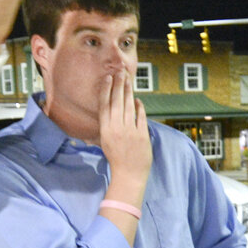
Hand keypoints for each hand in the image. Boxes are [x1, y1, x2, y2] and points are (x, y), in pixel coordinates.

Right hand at [99, 72, 151, 190]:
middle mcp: (117, 129)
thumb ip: (107, 127)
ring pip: (129, 106)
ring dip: (129, 92)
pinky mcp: (142, 135)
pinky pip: (141, 117)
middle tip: (120, 72)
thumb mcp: (105, 142)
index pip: (105, 106)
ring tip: (128, 81)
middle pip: (117, 102)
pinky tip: (138, 100)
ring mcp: (130, 131)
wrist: (129, 175)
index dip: (106, 90)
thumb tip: (108, 111)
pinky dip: (140, 107)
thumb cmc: (117, 160)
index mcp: (106, 130)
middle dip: (119, 85)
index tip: (108, 78)